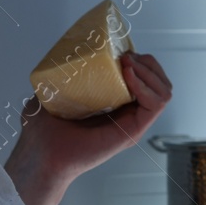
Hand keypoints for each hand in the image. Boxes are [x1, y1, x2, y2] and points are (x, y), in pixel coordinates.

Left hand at [16, 52, 173, 180]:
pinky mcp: (132, 131)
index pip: (144, 77)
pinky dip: (146, 86)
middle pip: (160, 81)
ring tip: (127, 65)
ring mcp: (132, 123)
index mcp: (115, 105)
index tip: (118, 50)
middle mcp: (128, 114)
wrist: (41, 153)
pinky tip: (128, 76)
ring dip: (149, 71)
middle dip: (147, 62)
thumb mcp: (53, 92)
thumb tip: (58, 59)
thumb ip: (60, 77)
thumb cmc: (43, 131)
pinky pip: (156, 104)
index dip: (138, 59)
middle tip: (125, 57)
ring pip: (164, 91)